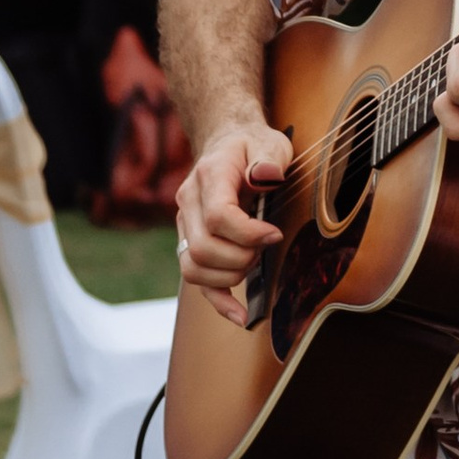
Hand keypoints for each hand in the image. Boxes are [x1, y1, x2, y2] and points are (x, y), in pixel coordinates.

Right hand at [176, 118, 293, 324]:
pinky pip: (195, 279)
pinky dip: (218, 301)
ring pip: (192, 267)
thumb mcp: (270, 142)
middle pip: (202, 247)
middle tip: (265, 248)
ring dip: (229, 275)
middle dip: (241, 256)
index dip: (248, 233)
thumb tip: (265, 177)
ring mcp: (185, 225)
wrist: (228, 143)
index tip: (273, 234)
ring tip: (254, 261)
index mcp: (209, 175)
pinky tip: (241, 316)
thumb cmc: (253, 147)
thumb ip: (269, 159)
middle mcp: (189, 202)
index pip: (218, 216)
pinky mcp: (189, 243)